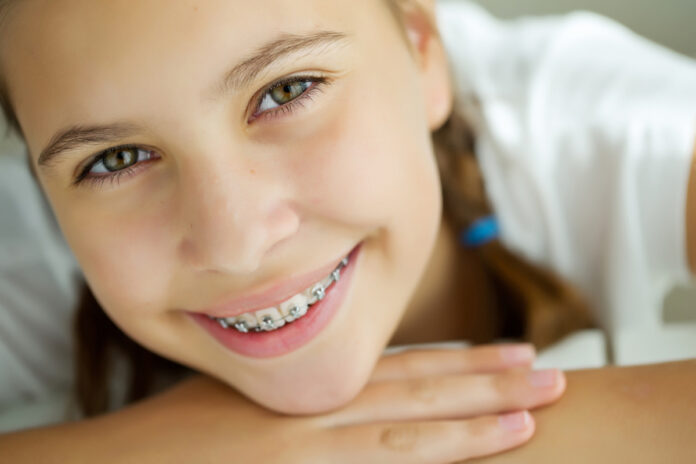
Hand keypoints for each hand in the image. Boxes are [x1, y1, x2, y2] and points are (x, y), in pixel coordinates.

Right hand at [104, 344, 563, 462]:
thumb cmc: (174, 439)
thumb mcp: (244, 402)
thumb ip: (300, 400)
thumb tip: (350, 400)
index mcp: (308, 387)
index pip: (401, 372)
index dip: (460, 364)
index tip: (512, 354)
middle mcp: (314, 411)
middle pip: (418, 394)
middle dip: (488, 386)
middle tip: (553, 374)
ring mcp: (306, 449)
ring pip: (409, 432)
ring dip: (476, 425)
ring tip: (533, 414)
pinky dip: (431, 461)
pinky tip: (480, 453)